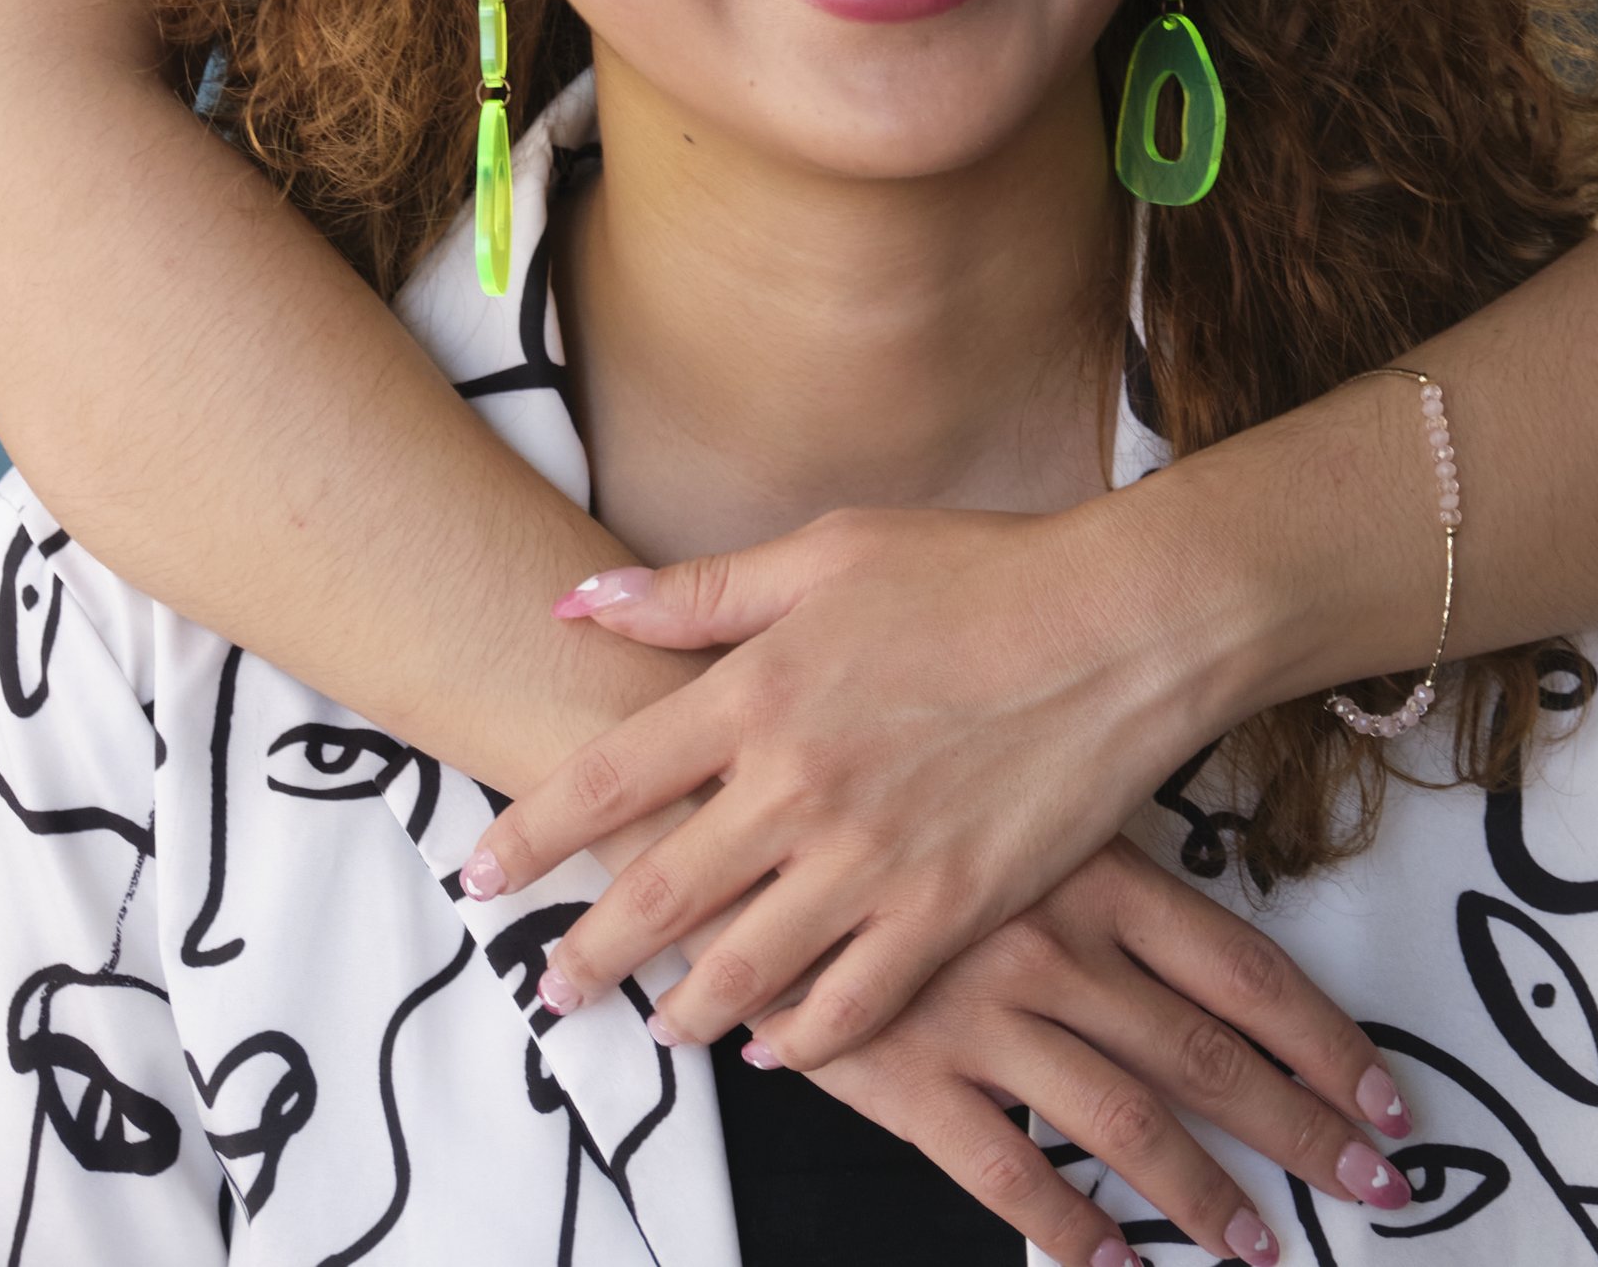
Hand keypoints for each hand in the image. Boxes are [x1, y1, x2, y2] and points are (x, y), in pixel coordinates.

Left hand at [466, 503, 1248, 1057]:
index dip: (529, 837)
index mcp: (757, 690)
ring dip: (681, 1010)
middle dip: (584, 953)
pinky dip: (800, 1039)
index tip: (479, 878)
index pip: (605, 781)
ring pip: (741, 970)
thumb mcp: (826, 552)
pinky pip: (850, 1005)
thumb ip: (696, 592)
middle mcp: (796, 786)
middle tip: (547, 990)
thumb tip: (574, 601)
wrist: (1118, 625)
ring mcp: (870, 859)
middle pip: (655, 895)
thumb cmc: (975, 572)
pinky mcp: (945, 911)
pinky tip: (773, 1045)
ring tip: (653, 1027)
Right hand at [788, 841, 1413, 1266]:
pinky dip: (1067, 1231)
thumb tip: (1187, 920)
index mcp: (1094, 868)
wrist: (735, 797)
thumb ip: (1096, 852)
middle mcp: (1056, 941)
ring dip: (1206, 1200)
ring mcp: (983, 1010)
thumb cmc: (885, 779)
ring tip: (1262, 1250)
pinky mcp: (905, 1072)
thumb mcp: (1010, 791)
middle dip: (1303, 1132)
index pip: (1244, 972)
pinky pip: (1006, 1171)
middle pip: (1209, 1058)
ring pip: (1126, 1126)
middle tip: (1378, 1187)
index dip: (1326, 1044)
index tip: (1387, 1099)